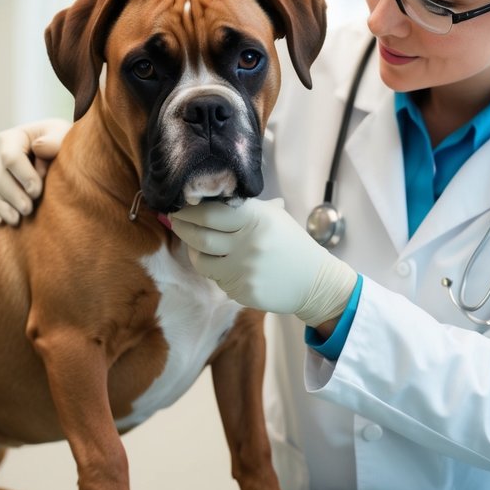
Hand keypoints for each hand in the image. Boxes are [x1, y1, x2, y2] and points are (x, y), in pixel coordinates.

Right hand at [0, 119, 70, 225]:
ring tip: (17, 220)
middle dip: (12, 195)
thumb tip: (38, 148)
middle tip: (28, 210)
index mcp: (10, 138)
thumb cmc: (56, 141)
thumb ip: (53, 140)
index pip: (10, 157)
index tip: (37, 191)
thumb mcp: (60, 134)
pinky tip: (0, 222)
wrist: (51, 148)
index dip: (23, 176)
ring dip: (2, 206)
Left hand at [169, 198, 357, 327]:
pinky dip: (216, 271)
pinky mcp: (243, 291)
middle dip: (181, 227)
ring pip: (202, 261)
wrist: (315, 282)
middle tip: (174, 220)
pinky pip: (217, 280)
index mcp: (256, 219)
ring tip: (195, 243)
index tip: (177, 205)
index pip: (211, 213)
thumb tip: (207, 197)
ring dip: (193, 251)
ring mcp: (244, 270)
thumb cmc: (291, 244)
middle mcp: (248, 243)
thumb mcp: (274, 217)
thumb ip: (244, 208)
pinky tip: (224, 264)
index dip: (189, 210)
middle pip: (200, 236)